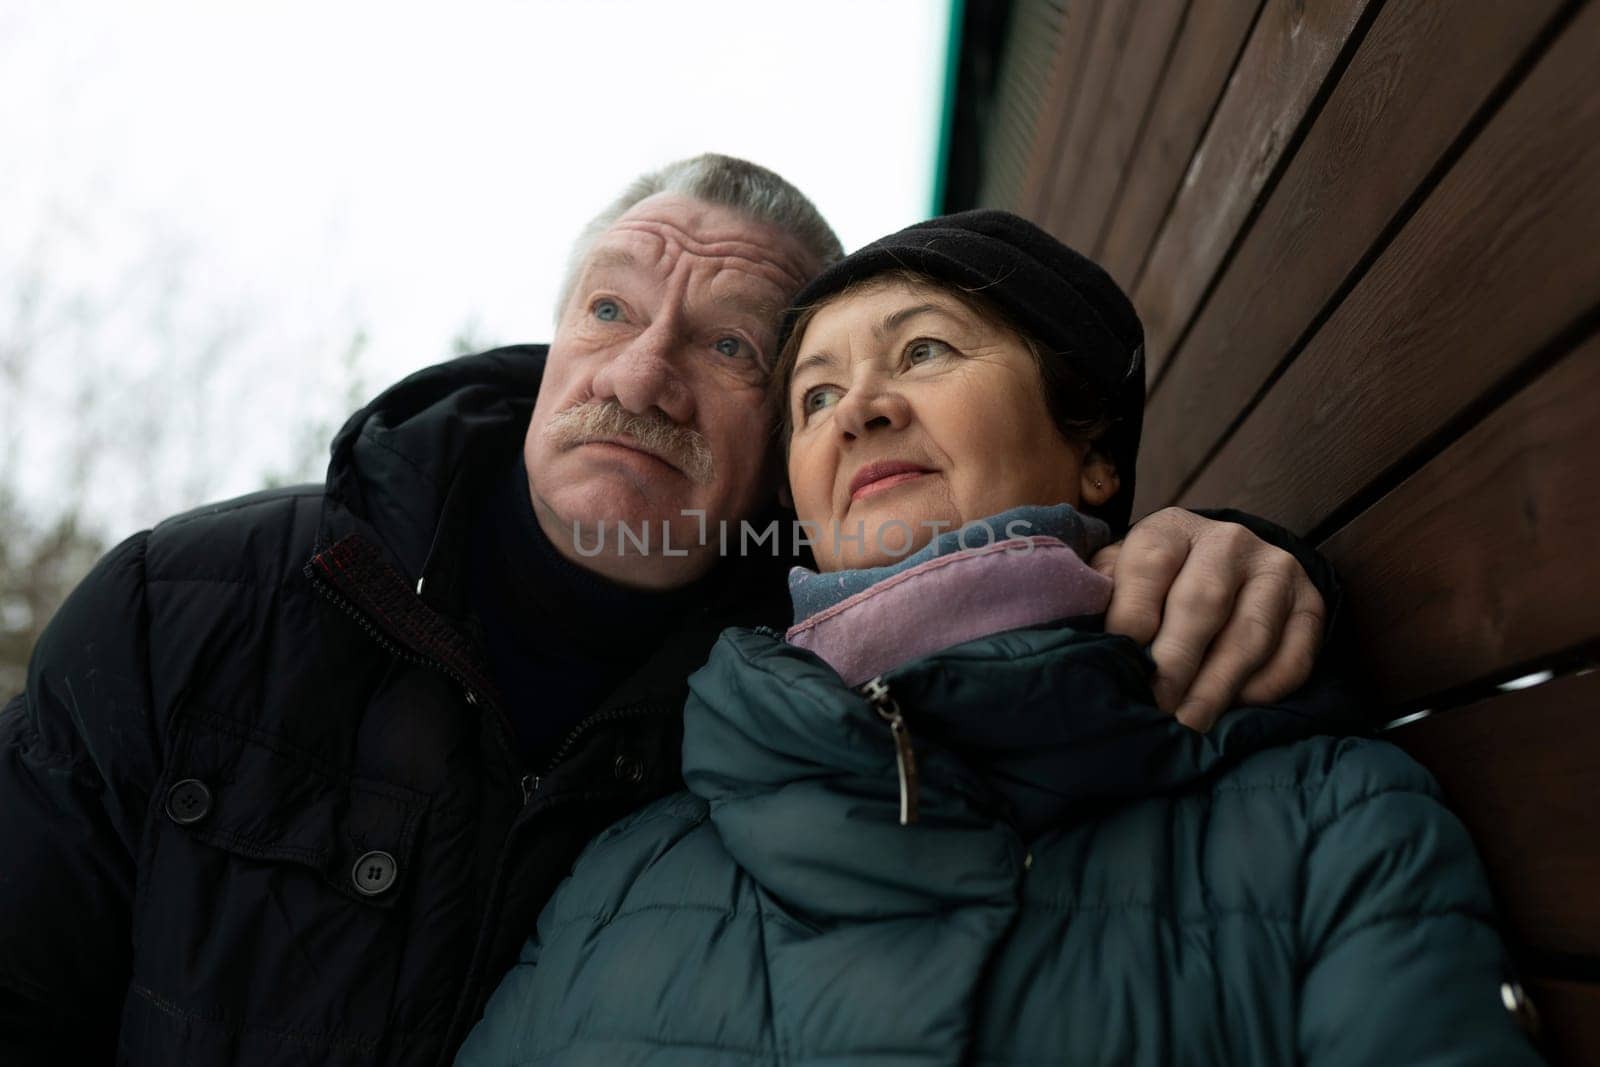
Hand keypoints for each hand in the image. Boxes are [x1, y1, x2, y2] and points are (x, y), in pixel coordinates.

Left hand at [1089, 508, 1325, 730]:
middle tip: (1156, 709)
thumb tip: (1078, 631)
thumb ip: (1099, 593)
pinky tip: (1236, 708)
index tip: (1119, 664)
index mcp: (1171, 528)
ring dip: (1217, 687)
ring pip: (1250, 633)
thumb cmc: (1154, 580)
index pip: (1150, 565)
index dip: (1132, 617)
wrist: (1222, 562)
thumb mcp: (1120, 573)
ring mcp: (1276, 570)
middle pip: (1203, 603)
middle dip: (1176, 663)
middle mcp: (1228, 541)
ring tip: (1189, 726)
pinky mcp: (1311, 604)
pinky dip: (1266, 686)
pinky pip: (1294, 653)